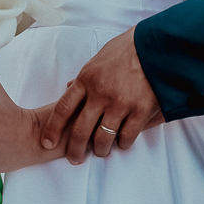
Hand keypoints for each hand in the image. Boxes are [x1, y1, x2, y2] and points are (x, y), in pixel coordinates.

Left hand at [40, 27, 162, 163]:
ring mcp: (120, 103)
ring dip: (99, 150)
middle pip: (80, 130)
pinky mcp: (141, 110)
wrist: (156, 45)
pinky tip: (121, 142)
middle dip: (74, 150)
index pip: (63, 109)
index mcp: (87, 79)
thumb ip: (84, 77)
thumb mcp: (98, 59)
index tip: (47, 142)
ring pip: (103, 139)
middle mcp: (100, 93)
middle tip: (74, 158)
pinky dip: (122, 143)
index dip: (53, 129)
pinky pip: (126, 137)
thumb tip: (69, 88)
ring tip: (100, 151)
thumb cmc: (125, 50)